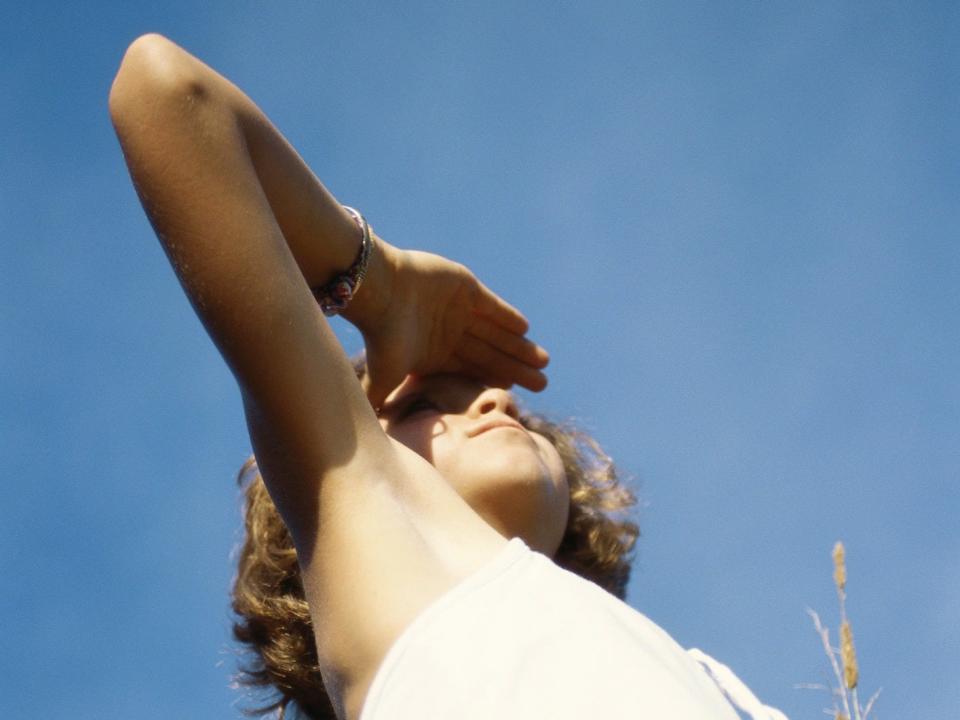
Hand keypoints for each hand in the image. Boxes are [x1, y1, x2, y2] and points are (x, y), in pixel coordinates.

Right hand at [348, 242, 549, 408]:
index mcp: (436, 354)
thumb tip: (368, 435)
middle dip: (516, 368)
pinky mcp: (464, 286)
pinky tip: (526, 330)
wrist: (378, 289)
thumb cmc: (383, 335)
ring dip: (519, 346)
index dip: (495, 379)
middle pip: (490, 353)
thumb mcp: (385, 376)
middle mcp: (449, 332)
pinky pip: (492, 305)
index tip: (515, 392)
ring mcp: (457, 309)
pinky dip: (508, 317)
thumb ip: (383, 401)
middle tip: (543, 384)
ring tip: (544, 361)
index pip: (473, 370)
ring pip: (495, 332)